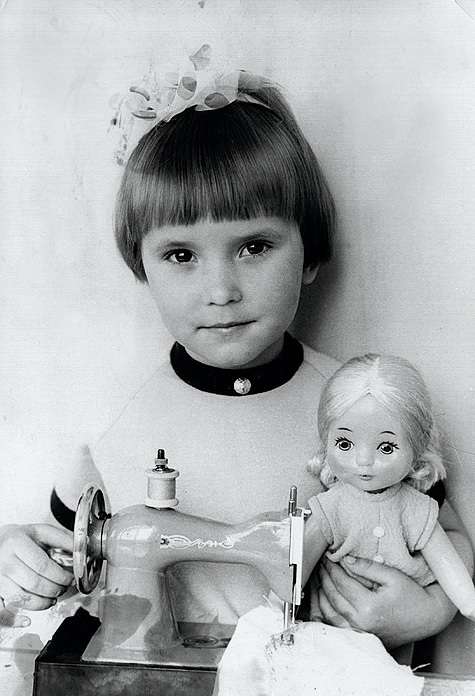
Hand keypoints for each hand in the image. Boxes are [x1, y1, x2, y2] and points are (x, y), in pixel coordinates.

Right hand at [0, 524, 73, 623]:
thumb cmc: (20, 538)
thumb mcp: (40, 532)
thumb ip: (61, 539)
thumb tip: (82, 549)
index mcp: (18, 543)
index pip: (43, 565)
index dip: (60, 576)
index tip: (70, 579)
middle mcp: (5, 561)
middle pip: (34, 583)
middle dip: (54, 589)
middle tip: (62, 589)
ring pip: (20, 599)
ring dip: (41, 603)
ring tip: (51, 599)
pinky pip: (1, 611)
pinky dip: (13, 620)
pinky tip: (26, 621)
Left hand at [316, 556, 457, 647]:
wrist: (427, 618)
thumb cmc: (413, 596)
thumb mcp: (392, 576)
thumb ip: (368, 567)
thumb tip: (345, 560)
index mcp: (369, 607)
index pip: (341, 583)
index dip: (332, 568)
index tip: (327, 557)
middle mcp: (362, 623)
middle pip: (333, 597)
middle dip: (324, 578)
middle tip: (321, 564)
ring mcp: (361, 633)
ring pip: (330, 614)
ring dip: (321, 594)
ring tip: (320, 578)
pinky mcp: (362, 637)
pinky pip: (336, 625)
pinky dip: (326, 612)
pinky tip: (324, 599)